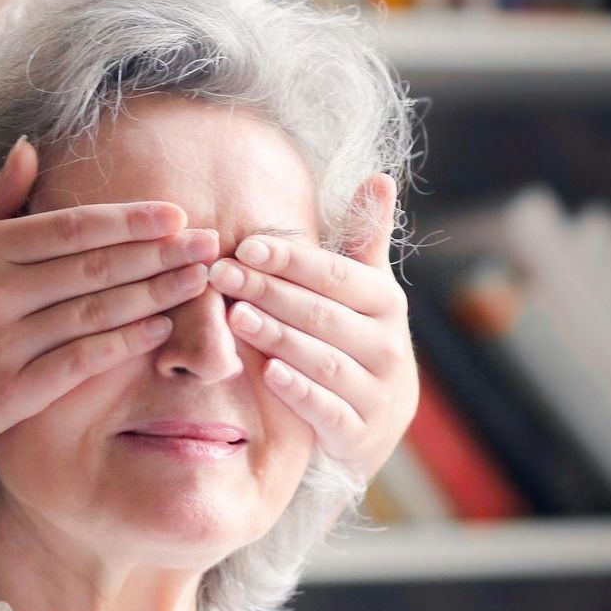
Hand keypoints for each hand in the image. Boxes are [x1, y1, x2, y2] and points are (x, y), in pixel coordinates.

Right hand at [0, 137, 218, 452]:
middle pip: (93, 268)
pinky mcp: (11, 392)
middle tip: (211, 243)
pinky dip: (124, 344)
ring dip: (155, 295)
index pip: (71, 228)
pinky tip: (161, 329)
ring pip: (94, 313)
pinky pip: (80, 361)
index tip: (177, 214)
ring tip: (199, 281)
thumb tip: (30, 145)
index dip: (129, 221)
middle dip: (159, 254)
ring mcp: (2, 344)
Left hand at [204, 175, 418, 479]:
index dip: (291, 260)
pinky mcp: (360, 433)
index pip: (336, 275)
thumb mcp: (366, 289)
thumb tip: (379, 177)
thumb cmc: (358, 338)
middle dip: (269, 292)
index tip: (245, 245)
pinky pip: (328, 410)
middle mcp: (388, 346)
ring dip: (278, 337)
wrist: (378, 420)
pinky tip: (267, 373)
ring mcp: (377, 392)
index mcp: (386, 303)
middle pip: (322, 314)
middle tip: (221, 274)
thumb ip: (365, 238)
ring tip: (234, 317)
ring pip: (323, 360)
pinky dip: (300, 392)